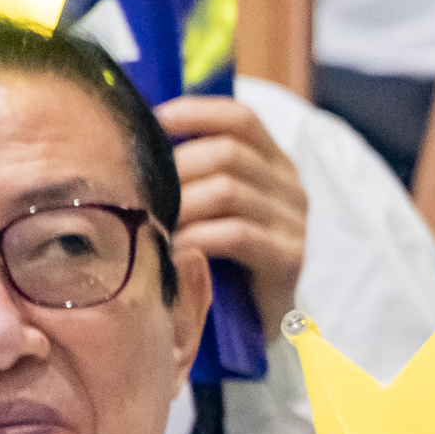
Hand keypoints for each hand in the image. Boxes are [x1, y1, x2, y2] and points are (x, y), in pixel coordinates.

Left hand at [155, 95, 307, 332]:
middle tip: (143, 191)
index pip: (242, 119)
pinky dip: (197, 238)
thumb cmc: (225, 258)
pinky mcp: (289, 258)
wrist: (259, 320)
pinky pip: (236, 234)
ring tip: (154, 222)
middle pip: (228, 153)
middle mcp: (291, 187)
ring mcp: (294, 223)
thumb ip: (197, 169)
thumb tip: (141, 132)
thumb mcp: (214, 205)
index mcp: (276, 164)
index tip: (156, 121)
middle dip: (177, 168)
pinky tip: (175, 250)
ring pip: (227, 191)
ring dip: (182, 205)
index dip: (197, 113)